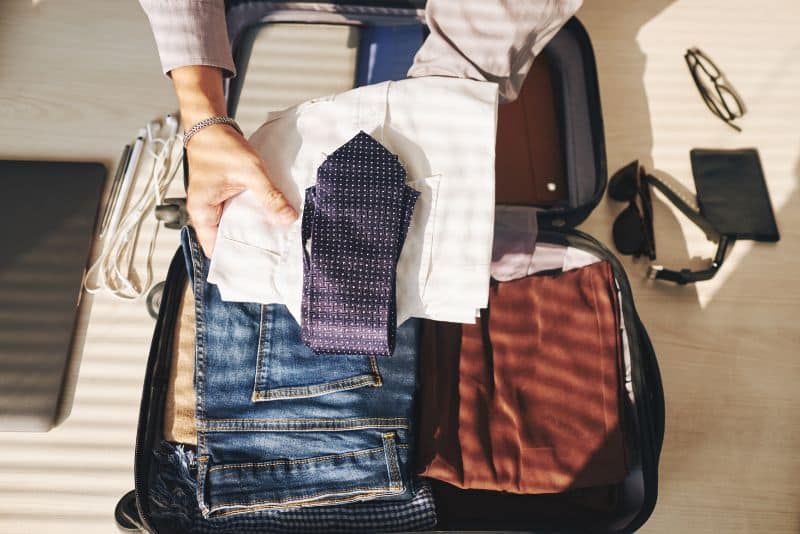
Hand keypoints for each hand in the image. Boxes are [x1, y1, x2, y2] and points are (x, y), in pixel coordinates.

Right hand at [185, 124, 296, 256]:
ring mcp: (213, 204)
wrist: (210, 124)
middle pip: (226, 239)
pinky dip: (250, 216)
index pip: (215, 248)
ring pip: (233, 226)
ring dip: (250, 230)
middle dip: (247, 246)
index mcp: (202, 211)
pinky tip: (267, 218)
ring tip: (271, 240)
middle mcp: (204, 212)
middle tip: (270, 255)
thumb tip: (288, 217)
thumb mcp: (250, 172)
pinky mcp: (222, 196)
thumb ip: (269, 195)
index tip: (255, 265)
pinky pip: (236, 213)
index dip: (234, 259)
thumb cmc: (220, 146)